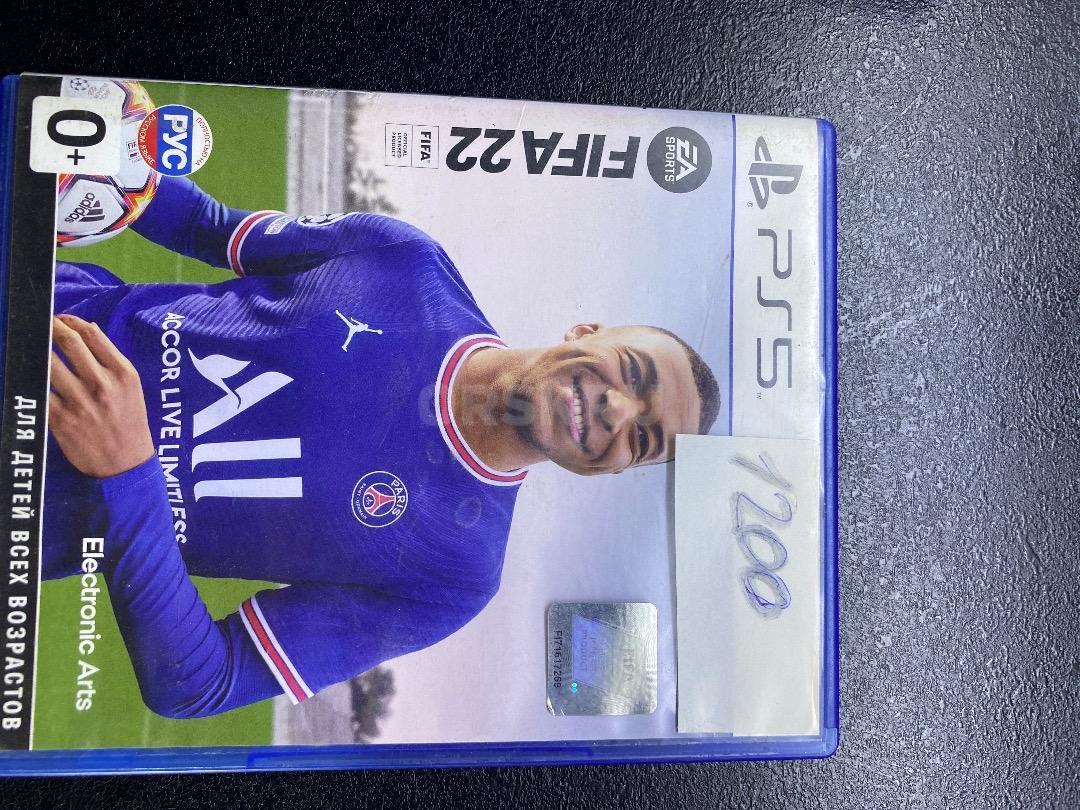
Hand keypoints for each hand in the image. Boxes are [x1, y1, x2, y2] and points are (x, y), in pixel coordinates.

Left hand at [49, 314, 154, 479]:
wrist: (125, 465)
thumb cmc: (130, 424)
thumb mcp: (132, 389)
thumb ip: (112, 361)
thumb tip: (90, 331)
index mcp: (123, 374)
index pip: (93, 335)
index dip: (72, 321)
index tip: (62, 319)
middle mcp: (102, 385)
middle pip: (68, 343)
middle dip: (51, 328)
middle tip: (43, 324)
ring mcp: (80, 402)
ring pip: (48, 363)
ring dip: (38, 350)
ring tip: (35, 346)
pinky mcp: (60, 419)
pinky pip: (40, 391)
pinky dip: (33, 378)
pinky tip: (32, 373)